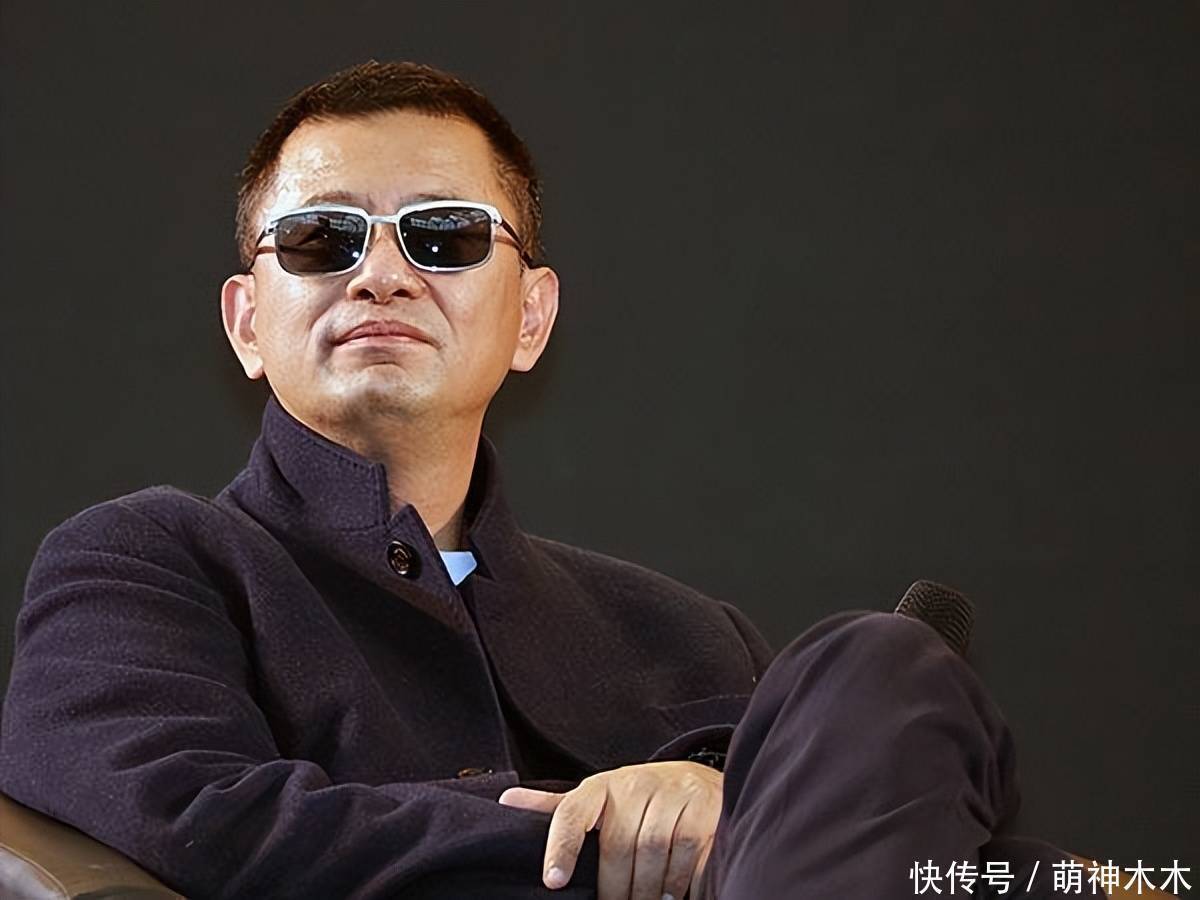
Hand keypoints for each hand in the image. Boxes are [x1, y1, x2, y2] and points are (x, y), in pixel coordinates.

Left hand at [498, 760, 721, 899]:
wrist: (695, 779)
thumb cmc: (636, 799)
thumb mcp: (597, 799)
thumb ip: (556, 808)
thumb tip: (506, 803)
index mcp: (601, 786)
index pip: (571, 812)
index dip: (560, 846)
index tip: (553, 882)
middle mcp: (635, 784)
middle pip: (619, 847)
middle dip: (617, 888)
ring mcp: (672, 793)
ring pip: (653, 853)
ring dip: (650, 889)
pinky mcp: (703, 807)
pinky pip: (688, 853)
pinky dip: (682, 882)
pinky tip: (675, 895)